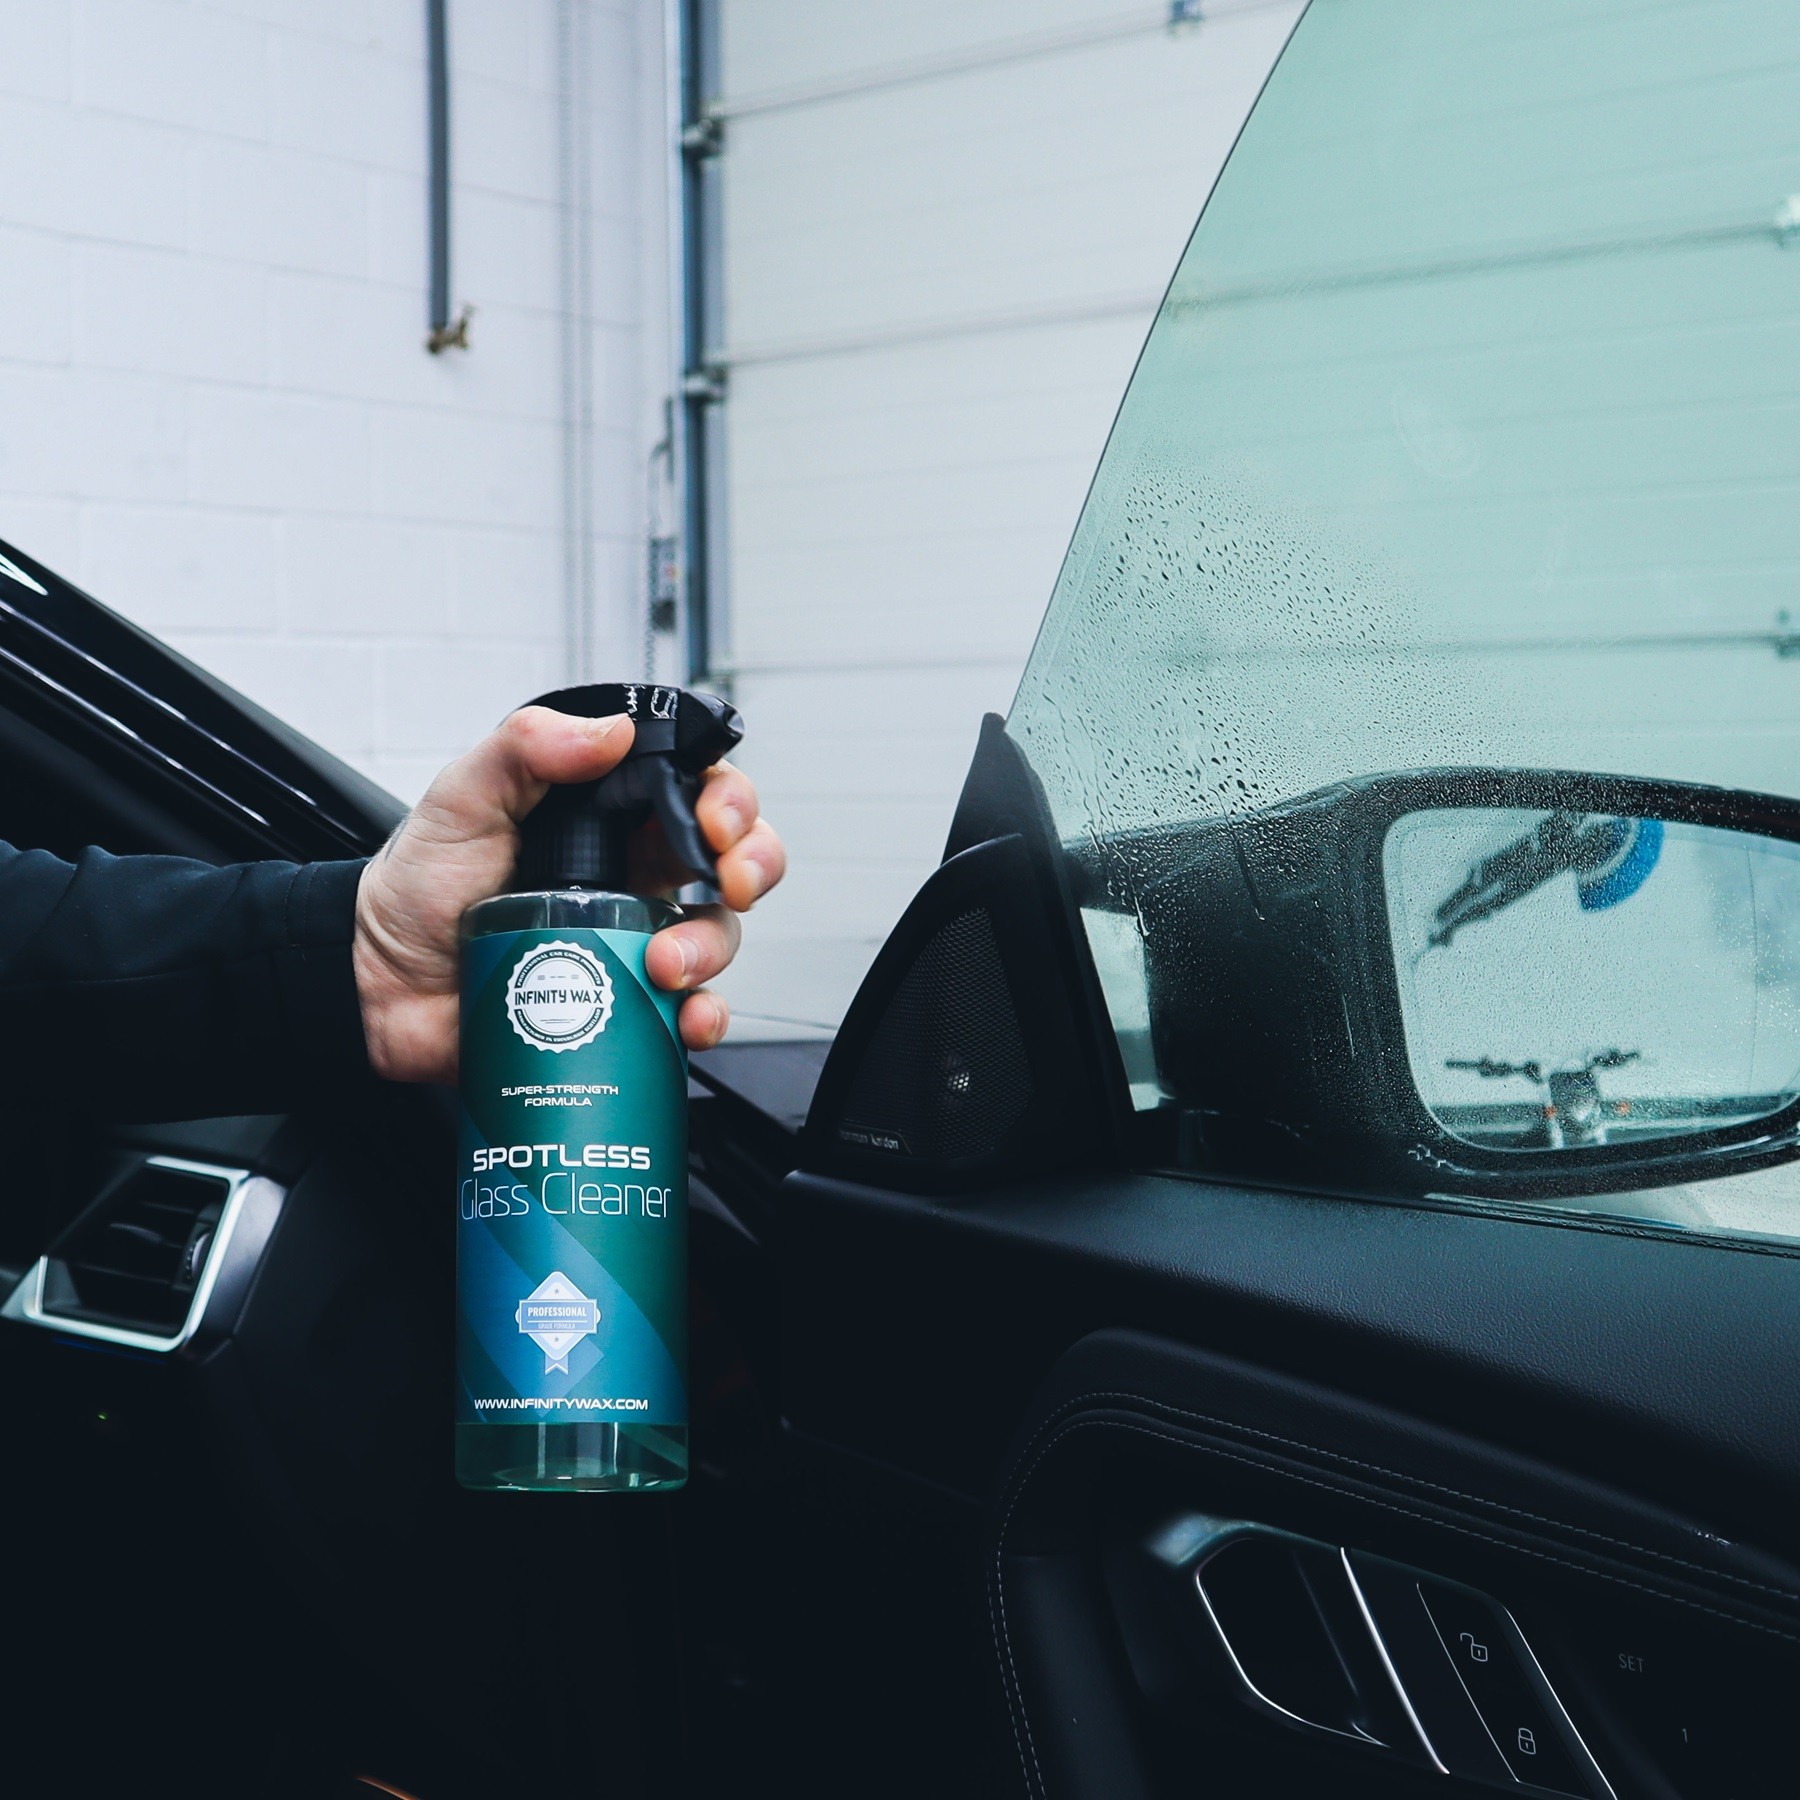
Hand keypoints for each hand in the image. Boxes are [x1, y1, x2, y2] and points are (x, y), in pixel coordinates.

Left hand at [352, 705, 784, 1082]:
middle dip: (752, 867)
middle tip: (726, 883)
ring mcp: (635, 944)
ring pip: (718, 938)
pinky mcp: (624, 1007)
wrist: (377, 984)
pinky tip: (686, 1019)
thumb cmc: (417, 888)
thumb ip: (524, 748)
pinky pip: (690, 1013)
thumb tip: (607, 733)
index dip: (730, 800)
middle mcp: (636, 879)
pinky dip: (704, 1018)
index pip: (699, 792)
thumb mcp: (461, 798)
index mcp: (611, 821)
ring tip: (664, 966)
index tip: (716, 821)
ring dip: (712, 949)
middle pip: (733, 863)